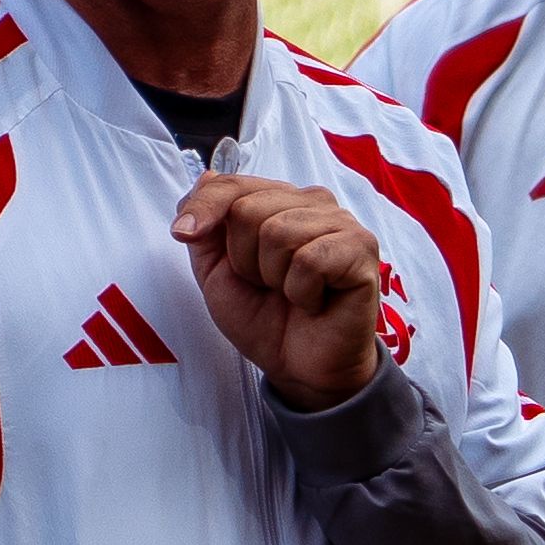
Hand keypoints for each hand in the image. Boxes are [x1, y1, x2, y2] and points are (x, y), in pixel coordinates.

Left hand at [174, 174, 386, 412]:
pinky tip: (314, 302)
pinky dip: (302, 292)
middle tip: (268, 286)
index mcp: (279, 200)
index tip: (183, 234)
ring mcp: (342, 223)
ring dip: (274, 278)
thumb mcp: (217, 272)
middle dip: (245, 260)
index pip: (233, 184)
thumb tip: (206, 177)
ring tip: (292, 294)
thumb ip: (207, 227)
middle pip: (249, 210)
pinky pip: (310, 260)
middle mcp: (313, 203)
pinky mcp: (361, 249)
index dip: (204, 207)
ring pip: (279, 233)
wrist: (300, 368)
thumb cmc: (265, 318)